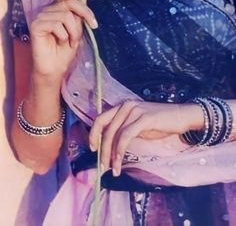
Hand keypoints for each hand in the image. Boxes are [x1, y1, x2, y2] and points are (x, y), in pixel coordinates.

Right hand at [30, 0, 97, 79]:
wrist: (55, 68)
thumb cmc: (65, 50)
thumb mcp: (77, 29)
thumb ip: (79, 14)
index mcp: (59, 8)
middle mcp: (49, 9)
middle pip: (70, 3)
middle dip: (85, 13)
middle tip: (94, 25)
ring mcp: (41, 16)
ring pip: (66, 16)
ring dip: (73, 32)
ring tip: (70, 41)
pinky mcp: (36, 25)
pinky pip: (56, 25)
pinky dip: (63, 36)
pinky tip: (60, 42)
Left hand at [89, 100, 203, 175]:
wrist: (181, 117)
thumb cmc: (160, 123)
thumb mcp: (138, 126)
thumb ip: (124, 130)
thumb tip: (109, 146)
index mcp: (122, 106)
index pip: (101, 118)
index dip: (93, 134)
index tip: (93, 149)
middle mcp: (125, 105)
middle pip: (105, 127)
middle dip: (101, 149)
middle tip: (101, 166)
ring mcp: (134, 110)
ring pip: (114, 134)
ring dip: (110, 154)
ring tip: (112, 169)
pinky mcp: (143, 118)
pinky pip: (126, 136)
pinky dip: (119, 151)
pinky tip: (119, 162)